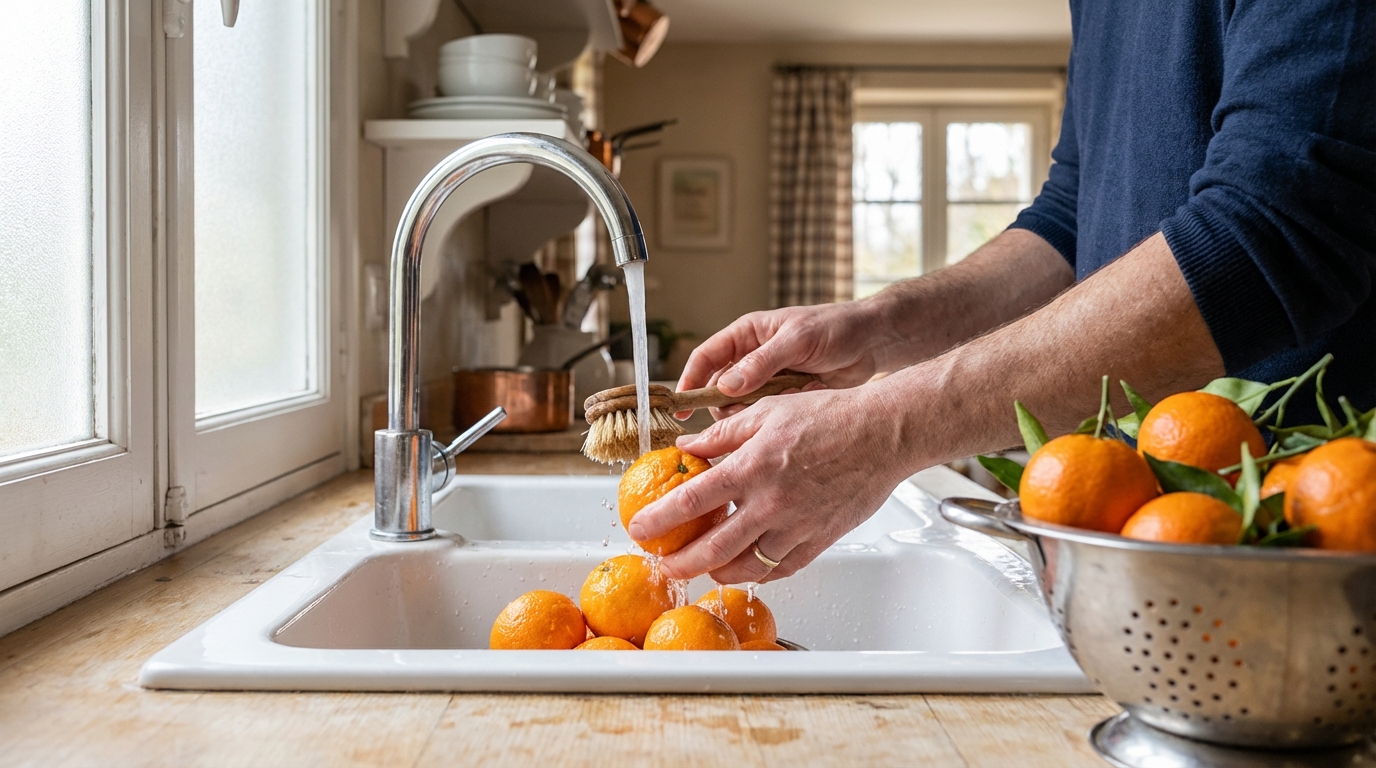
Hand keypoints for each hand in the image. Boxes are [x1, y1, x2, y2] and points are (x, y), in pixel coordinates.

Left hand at [627, 384, 916, 583]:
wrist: (882, 435)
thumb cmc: (829, 417)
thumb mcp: (766, 413)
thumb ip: (722, 435)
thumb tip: (687, 446)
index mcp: (752, 467)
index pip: (691, 502)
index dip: (658, 520)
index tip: (638, 529)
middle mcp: (771, 503)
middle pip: (712, 550)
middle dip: (680, 563)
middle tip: (663, 565)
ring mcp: (796, 527)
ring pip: (745, 568)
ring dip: (716, 572)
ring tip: (702, 566)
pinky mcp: (818, 541)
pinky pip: (779, 569)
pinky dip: (757, 572)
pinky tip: (745, 566)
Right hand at [677, 304, 885, 420]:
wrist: (873, 343)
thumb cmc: (836, 328)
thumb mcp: (797, 340)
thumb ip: (762, 363)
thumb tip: (727, 386)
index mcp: (747, 335)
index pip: (706, 358)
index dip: (689, 381)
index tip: (681, 407)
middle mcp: (752, 359)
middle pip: (720, 390)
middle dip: (730, 404)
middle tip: (749, 411)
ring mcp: (768, 381)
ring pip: (743, 408)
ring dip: (761, 409)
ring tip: (791, 393)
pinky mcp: (786, 399)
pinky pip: (769, 415)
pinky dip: (783, 412)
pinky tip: (807, 394)